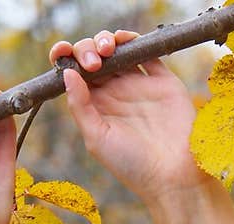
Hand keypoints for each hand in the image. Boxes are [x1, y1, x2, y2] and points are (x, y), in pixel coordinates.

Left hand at [49, 30, 211, 212]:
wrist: (172, 174)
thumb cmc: (132, 165)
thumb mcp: (97, 139)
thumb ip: (80, 106)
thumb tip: (67, 73)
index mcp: (96, 107)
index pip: (76, 74)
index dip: (65, 59)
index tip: (61, 53)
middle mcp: (115, 93)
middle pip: (94, 57)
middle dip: (87, 49)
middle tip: (93, 63)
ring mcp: (138, 85)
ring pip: (118, 50)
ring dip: (107, 40)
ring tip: (107, 49)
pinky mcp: (161, 80)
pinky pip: (146, 52)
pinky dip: (133, 40)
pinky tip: (124, 41)